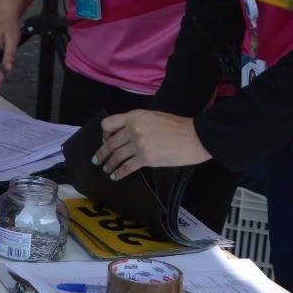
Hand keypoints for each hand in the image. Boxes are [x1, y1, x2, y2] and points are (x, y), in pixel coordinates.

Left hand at [93, 110, 211, 179]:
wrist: (194, 137)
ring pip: (116, 156)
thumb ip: (138, 123)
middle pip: (110, 143)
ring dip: (109, 164)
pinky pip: (126, 167)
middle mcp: (133, 129)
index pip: (109, 123)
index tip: (105, 140)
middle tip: (98, 159)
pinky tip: (116, 176)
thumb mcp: (153, 117)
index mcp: (135, 116)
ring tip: (106, 169)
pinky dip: (119, 173)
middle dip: (102, 153)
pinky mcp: (145, 159)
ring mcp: (138, 144)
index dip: (104, 134)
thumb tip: (127, 134)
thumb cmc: (178, 126)